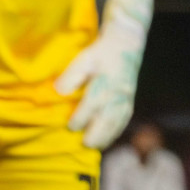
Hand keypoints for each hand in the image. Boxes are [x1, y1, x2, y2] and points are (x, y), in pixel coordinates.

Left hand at [55, 0, 152, 148]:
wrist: (126, 43)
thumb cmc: (101, 51)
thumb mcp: (84, 58)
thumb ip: (71, 75)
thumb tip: (59, 92)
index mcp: (105, 82)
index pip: (92, 104)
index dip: (81, 118)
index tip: (70, 126)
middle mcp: (118, 92)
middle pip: (108, 117)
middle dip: (97, 132)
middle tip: (85, 144)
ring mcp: (126, 96)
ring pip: (118, 120)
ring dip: (107, 135)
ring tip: (95, 146)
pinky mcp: (130, 98)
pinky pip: (124, 118)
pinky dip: (116, 130)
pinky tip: (108, 138)